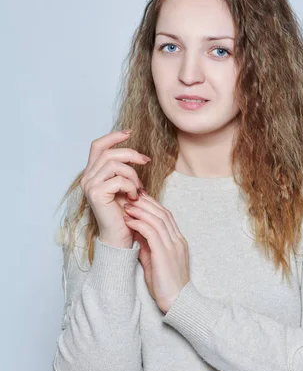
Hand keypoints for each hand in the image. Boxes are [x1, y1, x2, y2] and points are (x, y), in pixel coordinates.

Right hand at [79, 130, 150, 247]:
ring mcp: (90, 185)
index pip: (98, 146)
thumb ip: (123, 170)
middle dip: (131, 154)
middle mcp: (87, 178)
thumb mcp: (125, 187)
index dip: (113, 136)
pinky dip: (131, 186)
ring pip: (114, 163)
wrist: (119, 237)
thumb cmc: (124, 213)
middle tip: (146, 161)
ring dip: (132, 174)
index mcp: (92, 173)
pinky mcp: (96, 193)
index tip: (130, 133)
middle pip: (109, 152)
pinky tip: (134, 197)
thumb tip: (136, 154)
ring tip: (138, 188)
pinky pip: (118, 179)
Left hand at [123, 190, 189, 313]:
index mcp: (178, 241)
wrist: (177, 303)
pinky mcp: (165, 254)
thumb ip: (148, 246)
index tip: (137, 198)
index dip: (152, 204)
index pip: (166, 216)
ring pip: (157, 219)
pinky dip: (139, 223)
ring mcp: (173, 246)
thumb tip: (135, 232)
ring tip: (126, 204)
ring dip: (140, 210)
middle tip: (129, 194)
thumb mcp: (155, 261)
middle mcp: (177, 240)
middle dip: (145, 202)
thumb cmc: (165, 286)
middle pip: (162, 213)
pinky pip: (151, 232)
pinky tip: (128, 220)